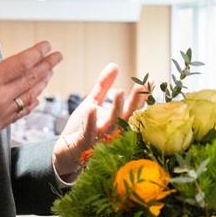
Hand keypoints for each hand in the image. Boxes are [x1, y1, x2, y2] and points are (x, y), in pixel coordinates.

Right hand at [0, 19, 62, 182]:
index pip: (20, 64)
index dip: (36, 53)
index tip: (46, 45)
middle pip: (30, 80)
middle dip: (46, 66)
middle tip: (57, 56)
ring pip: (29, 98)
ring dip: (42, 84)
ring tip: (49, 73)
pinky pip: (20, 114)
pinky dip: (30, 103)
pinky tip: (34, 98)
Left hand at [53, 63, 146, 179]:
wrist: (64, 152)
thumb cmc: (81, 128)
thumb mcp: (92, 102)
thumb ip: (103, 86)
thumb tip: (115, 65)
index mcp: (116, 122)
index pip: (133, 108)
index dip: (142, 96)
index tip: (151, 80)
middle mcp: (112, 132)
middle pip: (127, 116)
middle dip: (135, 102)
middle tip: (141, 85)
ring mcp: (99, 140)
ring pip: (111, 125)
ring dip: (116, 109)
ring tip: (119, 92)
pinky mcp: (83, 146)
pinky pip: (88, 134)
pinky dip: (91, 122)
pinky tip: (92, 108)